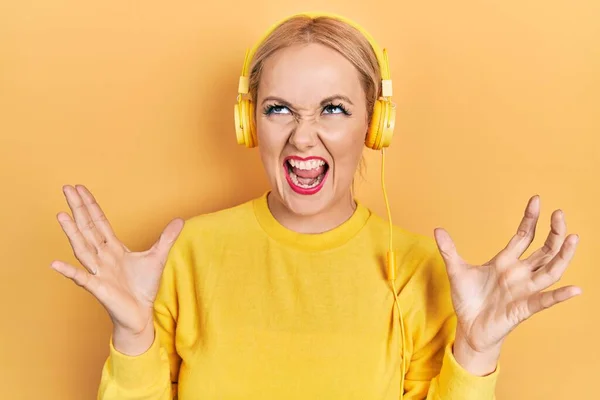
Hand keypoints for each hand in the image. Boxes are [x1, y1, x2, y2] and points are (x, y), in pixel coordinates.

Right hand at [51, 185, 183, 344]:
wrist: (141, 313)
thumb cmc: (143, 287)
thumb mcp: (158, 257)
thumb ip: (167, 238)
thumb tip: (180, 220)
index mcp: (113, 248)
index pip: (99, 222)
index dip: (90, 205)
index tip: (79, 188)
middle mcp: (102, 257)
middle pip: (87, 229)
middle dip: (78, 209)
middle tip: (65, 188)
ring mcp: (98, 272)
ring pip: (82, 248)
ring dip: (72, 232)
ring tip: (61, 215)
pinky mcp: (99, 288)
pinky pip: (82, 279)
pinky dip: (69, 272)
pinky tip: (55, 264)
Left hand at [434, 195, 580, 372]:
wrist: (468, 327)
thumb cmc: (468, 299)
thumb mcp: (456, 271)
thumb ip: (449, 250)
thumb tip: (437, 229)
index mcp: (506, 261)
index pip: (524, 235)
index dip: (530, 218)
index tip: (536, 199)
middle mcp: (520, 273)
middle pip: (544, 249)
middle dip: (554, 232)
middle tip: (560, 213)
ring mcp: (524, 290)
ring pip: (550, 270)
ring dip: (563, 256)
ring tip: (573, 238)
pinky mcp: (524, 308)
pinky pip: (545, 301)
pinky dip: (560, 296)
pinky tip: (575, 289)